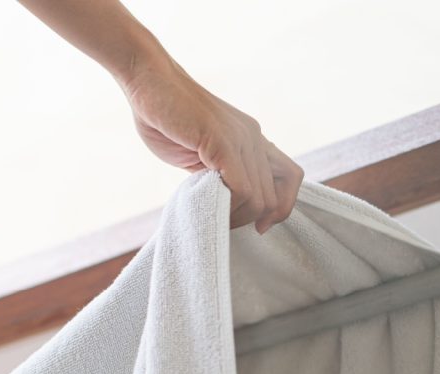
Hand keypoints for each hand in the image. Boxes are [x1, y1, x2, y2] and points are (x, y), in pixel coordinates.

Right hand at [120, 55, 303, 232]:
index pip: (290, 178)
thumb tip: (220, 200)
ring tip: (213, 217)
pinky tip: (209, 205)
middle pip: (276, 195)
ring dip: (237, 218)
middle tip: (224, 224)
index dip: (278, 208)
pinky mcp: (221, 142)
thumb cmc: (165, 115)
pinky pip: (241, 188)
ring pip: (260, 198)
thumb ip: (214, 171)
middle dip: (252, 220)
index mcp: (251, 138)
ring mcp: (240, 139)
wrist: (149, 80)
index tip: (256, 227)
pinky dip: (229, 207)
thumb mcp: (198, 150)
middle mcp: (254, 137)